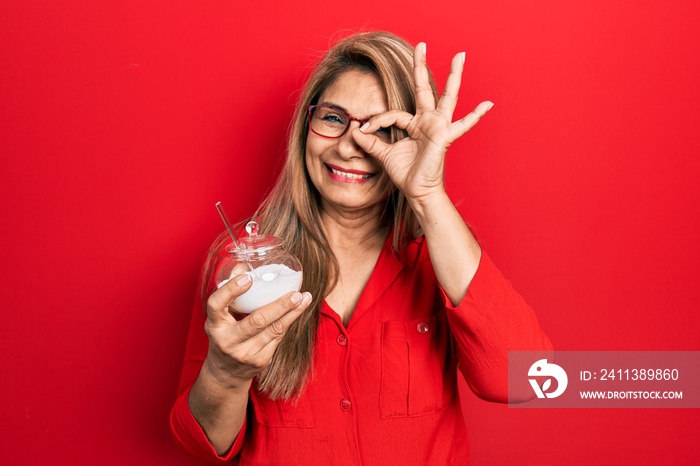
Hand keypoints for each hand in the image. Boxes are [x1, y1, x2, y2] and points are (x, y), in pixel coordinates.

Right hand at [203, 274, 312, 386]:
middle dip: (279, 306)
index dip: (231, 290)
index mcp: (214, 325)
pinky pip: (279, 337)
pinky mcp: (261, 359)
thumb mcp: (220, 317)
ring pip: (274, 329)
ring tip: (304, 297)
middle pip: (256, 321)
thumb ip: (230, 293)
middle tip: (295, 293)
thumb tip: (243, 266)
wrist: (225, 374)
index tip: (249, 278)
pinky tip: (299, 309)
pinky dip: (290, 321)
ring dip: (292, 312)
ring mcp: (245, 352)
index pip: (217, 305)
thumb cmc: (224, 335)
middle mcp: (228, 340)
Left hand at [352, 42, 492, 203]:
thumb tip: (354, 130)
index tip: (364, 129)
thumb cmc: (405, 174)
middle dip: (420, 66)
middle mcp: (427, 121)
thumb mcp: (383, 154)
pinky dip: (476, 115)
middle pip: (424, 88)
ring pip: (447, 97)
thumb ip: (370, 141)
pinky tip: (489, 104)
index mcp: (414, 124)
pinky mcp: (445, 136)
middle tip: (421, 44)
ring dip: (454, 76)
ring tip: (460, 56)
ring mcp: (438, 127)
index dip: (377, 120)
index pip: (393, 113)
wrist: (417, 191)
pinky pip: (462, 125)